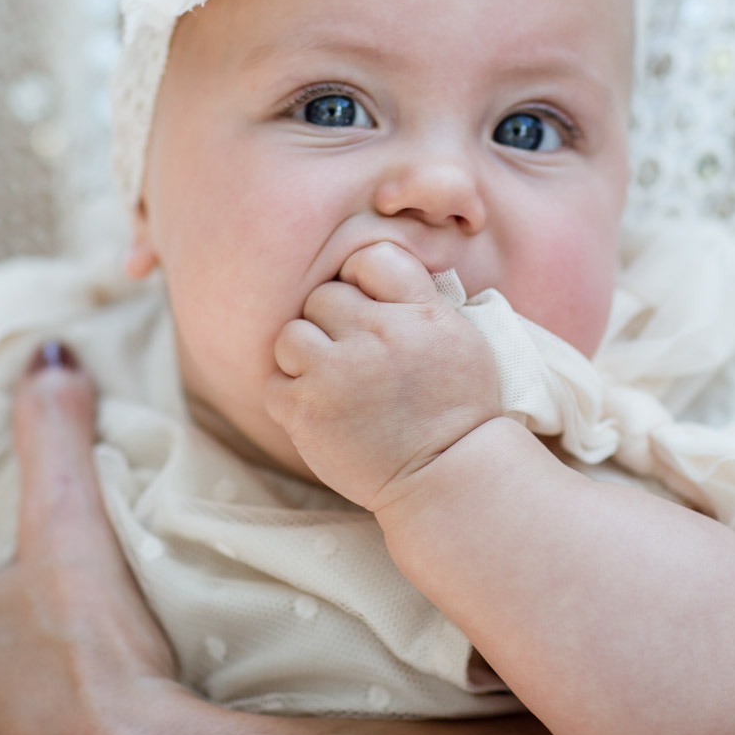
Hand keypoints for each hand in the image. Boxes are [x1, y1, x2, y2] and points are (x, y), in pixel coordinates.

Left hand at [266, 242, 501, 510]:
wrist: (447, 477)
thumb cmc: (456, 409)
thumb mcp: (459, 337)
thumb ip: (418, 299)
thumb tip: (372, 268)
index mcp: (420, 312)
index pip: (370, 258)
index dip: (362, 281)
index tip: (370, 309)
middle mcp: (378, 334)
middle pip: (324, 297)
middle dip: (333, 325)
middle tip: (354, 359)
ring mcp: (339, 372)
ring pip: (291, 335)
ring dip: (305, 358)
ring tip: (333, 384)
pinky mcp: (307, 410)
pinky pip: (274, 382)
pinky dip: (291, 396)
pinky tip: (321, 411)